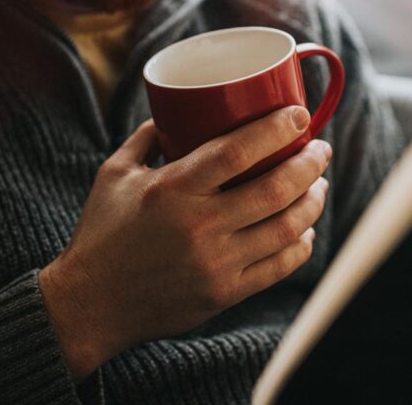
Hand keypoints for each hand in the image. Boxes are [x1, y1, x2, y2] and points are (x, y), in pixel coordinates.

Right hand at [39, 106, 331, 378]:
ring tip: (319, 185)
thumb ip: (148, 137)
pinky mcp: (224, 294)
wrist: (90, 305)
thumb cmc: (102, 233)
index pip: (237, 151)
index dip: (277, 129)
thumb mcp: (114, 173)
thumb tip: (179, 108)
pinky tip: (304, 229)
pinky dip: (301, 244)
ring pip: (286, 228)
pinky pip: (279, 267)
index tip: (299, 116)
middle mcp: (198, 227)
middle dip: (310, 164)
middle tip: (321, 150)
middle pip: (275, 188)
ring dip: (313, 202)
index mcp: (171, 190)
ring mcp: (215, 264)